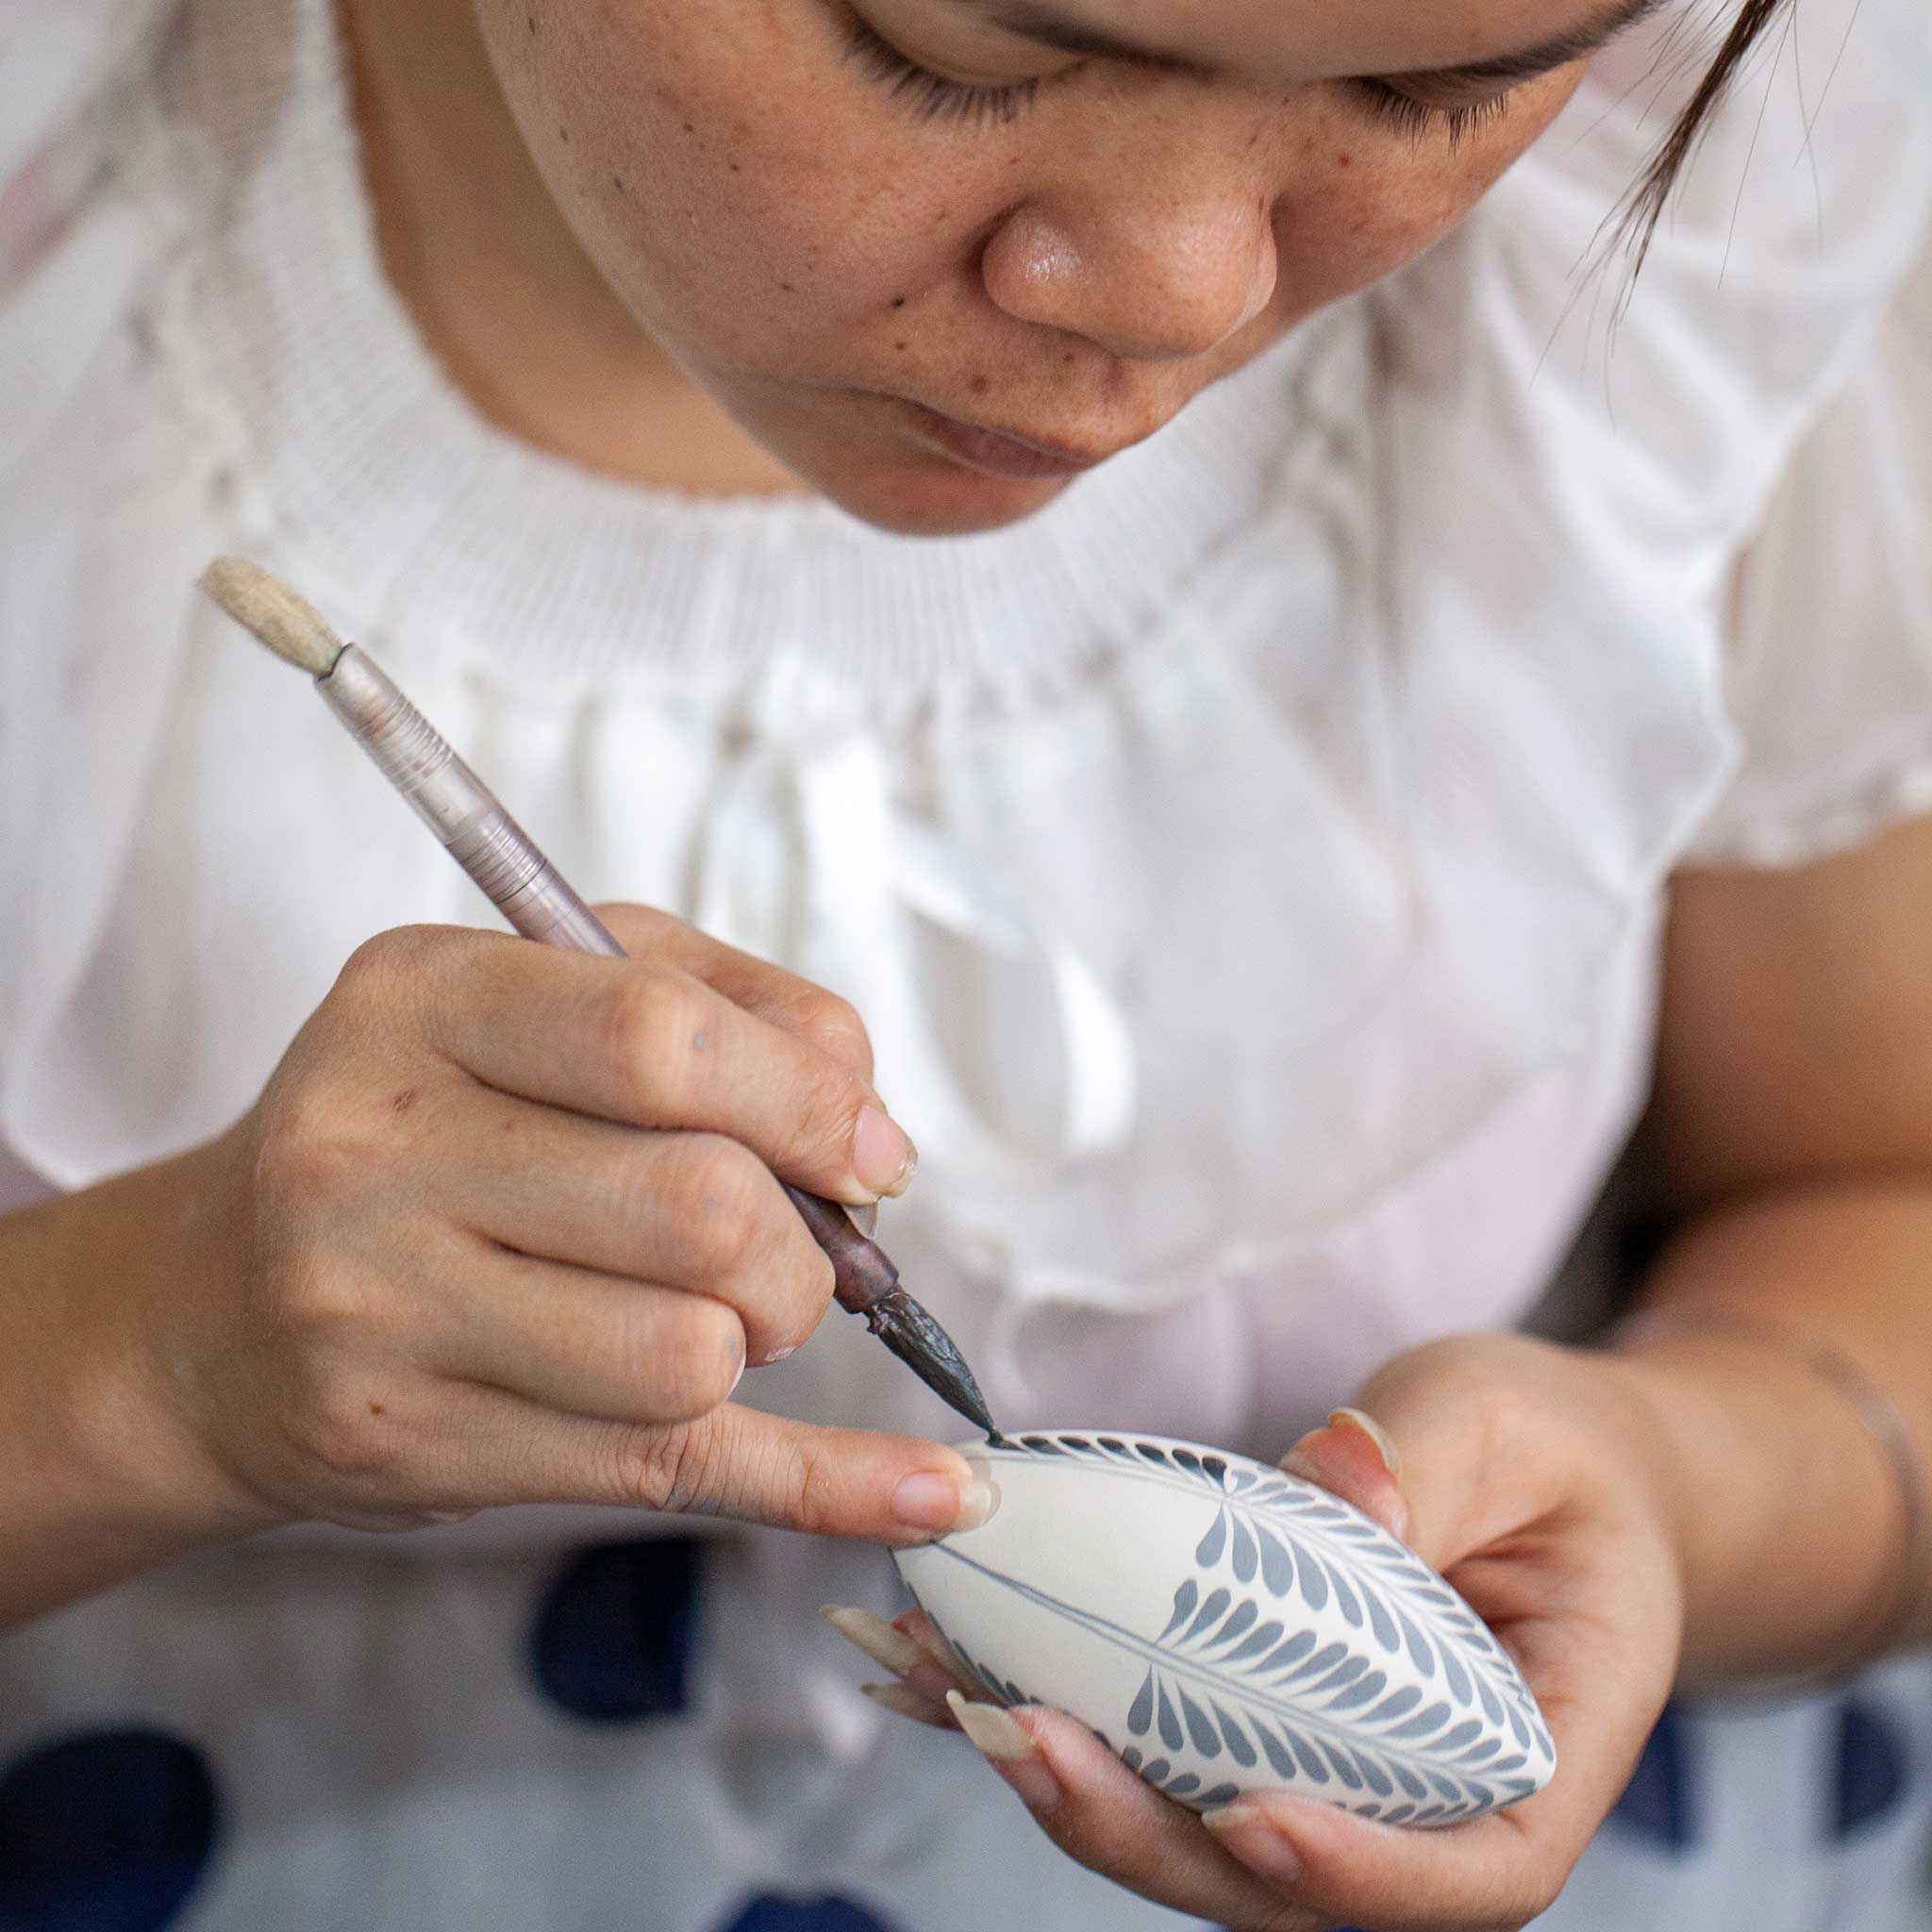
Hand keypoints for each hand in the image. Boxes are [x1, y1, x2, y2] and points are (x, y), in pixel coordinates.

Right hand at [114, 905, 992, 1542]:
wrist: (215, 1305)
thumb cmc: (425, 1124)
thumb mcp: (545, 997)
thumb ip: (730, 1010)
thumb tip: (873, 1131)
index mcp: (423, 998)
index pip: (660, 1038)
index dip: (805, 1100)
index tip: (862, 1151)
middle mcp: (376, 1151)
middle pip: (701, 1210)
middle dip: (795, 1245)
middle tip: (778, 1251)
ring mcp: (380, 1312)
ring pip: (688, 1357)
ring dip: (753, 1341)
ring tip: (706, 1315)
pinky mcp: (414, 1447)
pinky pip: (670, 1473)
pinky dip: (825, 1485)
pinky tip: (928, 1490)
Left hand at [830, 1334, 1688, 1930]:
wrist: (1552, 1477)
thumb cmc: (1553, 1456)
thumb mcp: (1504, 1421)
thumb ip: (1425, 1459)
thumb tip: (1336, 1481)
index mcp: (1552, 1740)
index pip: (1482, 1868)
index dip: (1361, 1873)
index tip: (1250, 1814)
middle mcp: (1445, 1795)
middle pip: (1304, 1886)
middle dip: (1154, 1833)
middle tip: (1024, 1736)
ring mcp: (1348, 1777)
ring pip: (1214, 1837)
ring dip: (1085, 1789)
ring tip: (964, 1697)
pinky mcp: (1268, 1731)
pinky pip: (1176, 1754)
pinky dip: (1076, 1722)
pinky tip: (970, 1666)